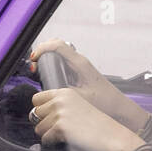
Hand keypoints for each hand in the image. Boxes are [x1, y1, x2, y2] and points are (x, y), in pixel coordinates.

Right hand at [30, 39, 151, 131]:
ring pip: (59, 52)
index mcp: (80, 64)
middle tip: (34, 64)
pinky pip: (62, 60)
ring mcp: (79, 64)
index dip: (43, 49)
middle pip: (56, 45)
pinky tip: (47, 73)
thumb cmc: (104, 102)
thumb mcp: (81, 98)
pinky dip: (52, 63)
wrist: (117, 106)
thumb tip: (47, 90)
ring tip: (38, 68)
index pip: (58, 45)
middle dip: (42, 51)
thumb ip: (64, 92)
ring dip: (46, 57)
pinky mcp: (79, 70)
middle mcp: (80, 61)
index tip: (34, 59)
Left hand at [30, 88, 149, 150]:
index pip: (37, 98)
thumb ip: (60, 105)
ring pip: (38, 128)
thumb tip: (37, 112)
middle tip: (62, 128)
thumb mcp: (79, 106)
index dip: (42, 110)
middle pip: (35, 113)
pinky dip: (53, 143)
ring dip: (49, 134)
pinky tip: (68, 140)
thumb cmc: (98, 126)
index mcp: (66, 92)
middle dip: (44, 123)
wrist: (112, 138)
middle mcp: (61, 100)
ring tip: (67, 134)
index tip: (51, 117)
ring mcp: (59, 113)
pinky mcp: (60, 127)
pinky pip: (45, 139)